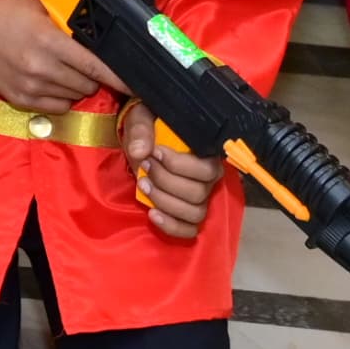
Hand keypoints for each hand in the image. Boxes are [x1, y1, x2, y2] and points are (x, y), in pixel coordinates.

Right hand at [0, 0, 122, 112]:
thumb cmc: (7, 15)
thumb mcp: (40, 7)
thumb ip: (70, 20)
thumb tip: (105, 29)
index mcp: (48, 41)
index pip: (94, 66)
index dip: (119, 77)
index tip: (138, 85)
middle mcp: (40, 67)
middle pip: (88, 84)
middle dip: (93, 75)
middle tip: (84, 61)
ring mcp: (30, 87)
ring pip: (75, 97)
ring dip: (77, 85)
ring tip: (63, 68)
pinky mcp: (21, 101)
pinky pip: (58, 106)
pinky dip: (62, 96)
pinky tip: (51, 79)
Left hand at [121, 104, 222, 240]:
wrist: (142, 141)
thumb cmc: (149, 127)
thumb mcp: (142, 118)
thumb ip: (142, 130)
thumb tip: (140, 151)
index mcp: (207, 154)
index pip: (208, 169)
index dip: (179, 165)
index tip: (154, 152)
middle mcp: (209, 180)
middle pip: (198, 193)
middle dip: (166, 181)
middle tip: (145, 167)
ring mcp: (200, 199)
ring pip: (195, 213)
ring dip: (165, 202)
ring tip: (143, 185)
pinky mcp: (187, 214)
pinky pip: (189, 230)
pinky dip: (171, 226)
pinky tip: (152, 214)